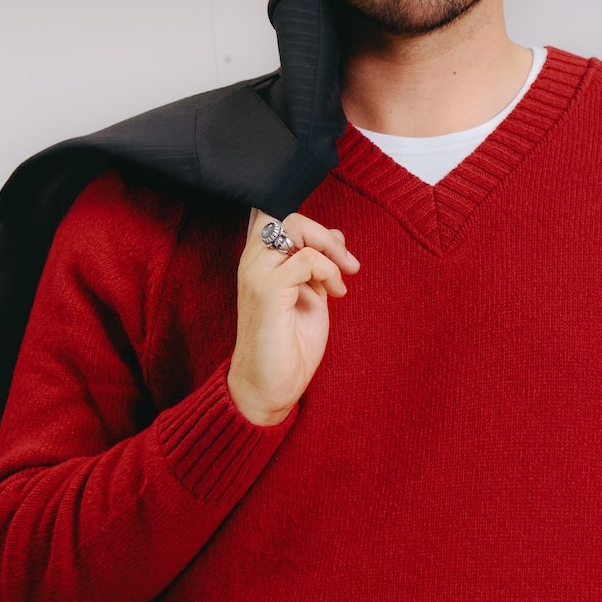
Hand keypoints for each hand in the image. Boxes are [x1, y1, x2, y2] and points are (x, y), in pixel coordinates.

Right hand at [226, 208, 360, 425]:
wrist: (270, 386)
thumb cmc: (288, 345)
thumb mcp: (310, 295)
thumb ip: (317, 265)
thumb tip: (335, 236)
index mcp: (261, 262)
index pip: (279, 216)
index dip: (314, 228)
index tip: (336, 255)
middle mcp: (253, 262)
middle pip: (289, 215)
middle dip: (325, 234)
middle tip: (347, 264)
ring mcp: (257, 273)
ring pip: (295, 226)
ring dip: (330, 248)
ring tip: (344, 277)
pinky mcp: (267, 290)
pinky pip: (306, 259)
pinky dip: (328, 271)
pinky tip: (336, 294)